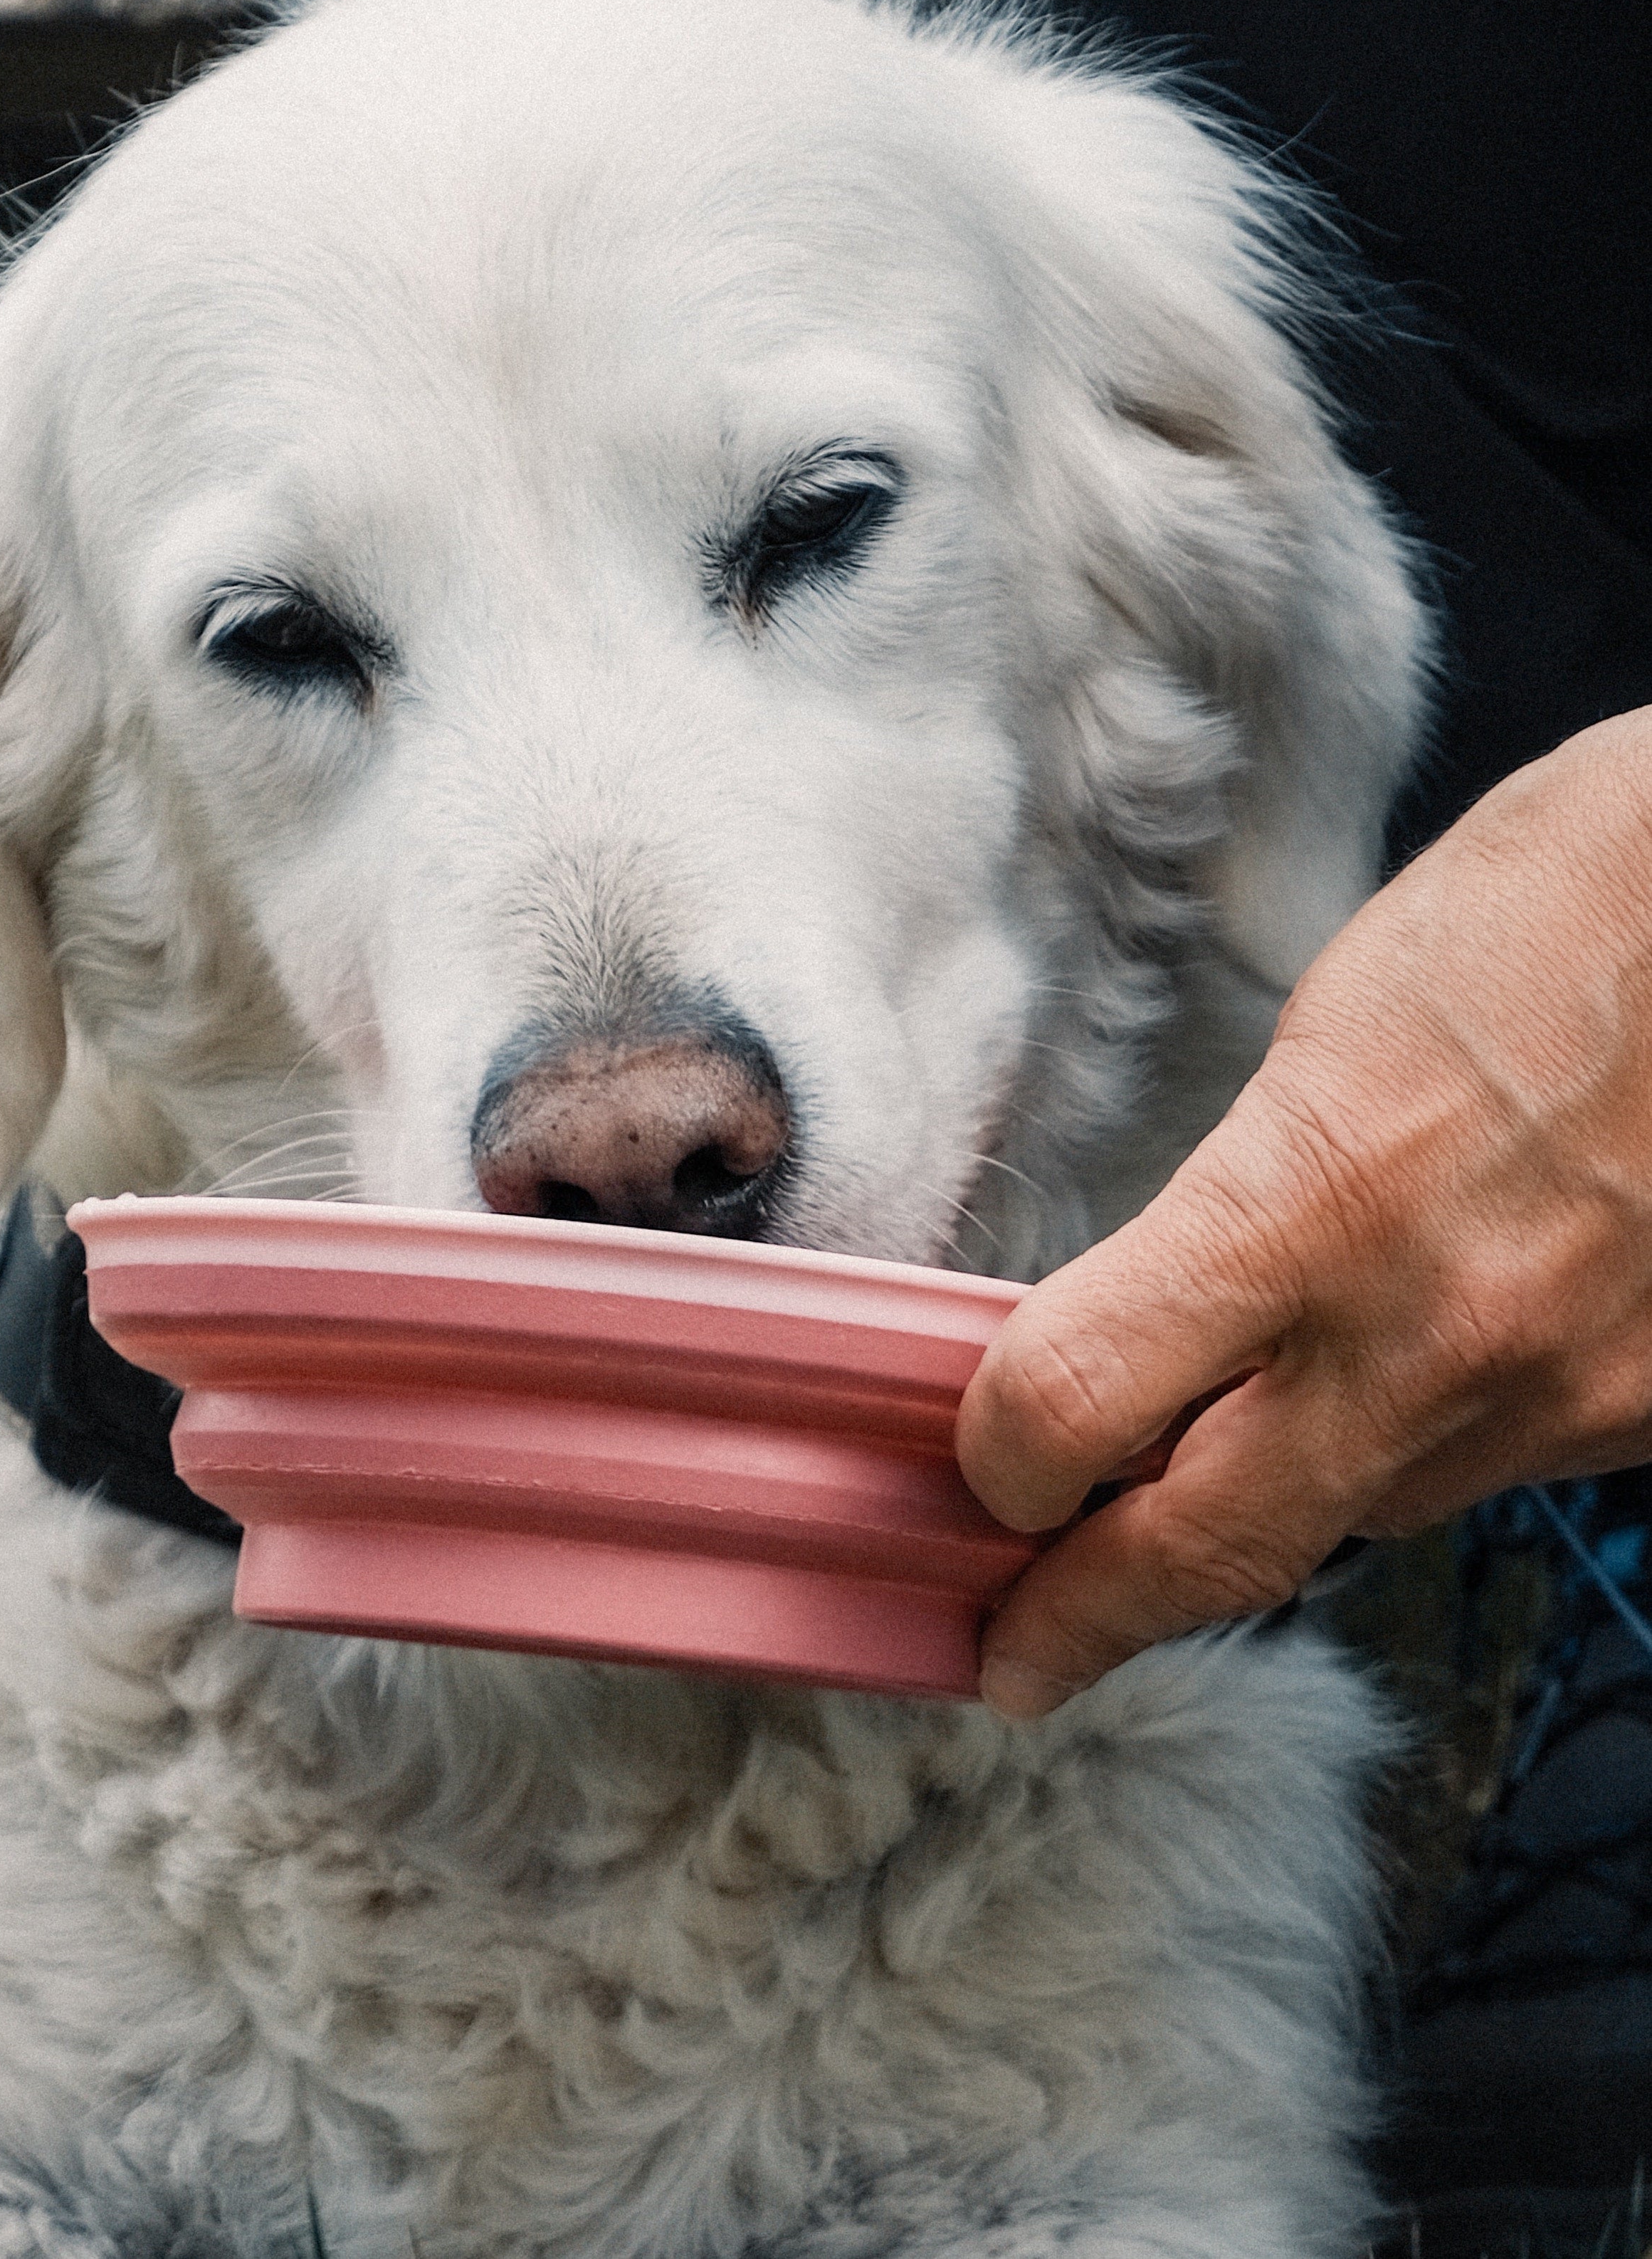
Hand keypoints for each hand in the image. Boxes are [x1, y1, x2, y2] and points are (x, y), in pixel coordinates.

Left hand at [960, 704, 1651, 1719]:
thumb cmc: (1575, 900)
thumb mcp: (1339, 1023)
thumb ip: (1238, 1190)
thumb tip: (1150, 1305)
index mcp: (1318, 1200)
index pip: (1074, 1404)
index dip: (996, 1457)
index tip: (974, 1467)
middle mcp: (1439, 1332)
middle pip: (1206, 1546)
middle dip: (1086, 1617)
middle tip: (1011, 1659)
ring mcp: (1566, 1394)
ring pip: (1352, 1514)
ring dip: (1255, 1510)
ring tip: (1177, 1494)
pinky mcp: (1649, 1413)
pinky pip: (1485, 1464)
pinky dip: (1409, 1445)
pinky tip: (1394, 1376)